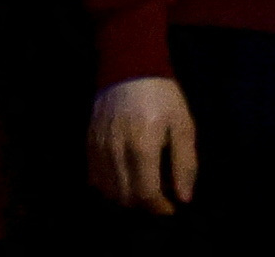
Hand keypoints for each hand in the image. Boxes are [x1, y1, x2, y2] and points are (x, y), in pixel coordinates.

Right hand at [90, 79, 199, 216]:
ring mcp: (99, 148)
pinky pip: (94, 178)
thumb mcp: (183, 124)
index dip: (159, 208)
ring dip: (127, 198)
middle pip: (126, 197)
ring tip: (142, 189)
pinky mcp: (89, 144)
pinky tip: (123, 179)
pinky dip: (109, 187)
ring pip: (108, 191)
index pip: (146, 194)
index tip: (171, 206)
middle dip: (145, 205)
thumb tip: (184, 198)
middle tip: (159, 197)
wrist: (128, 66)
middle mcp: (116, 151)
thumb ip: (185, 163)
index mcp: (142, 145)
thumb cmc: (162, 96)